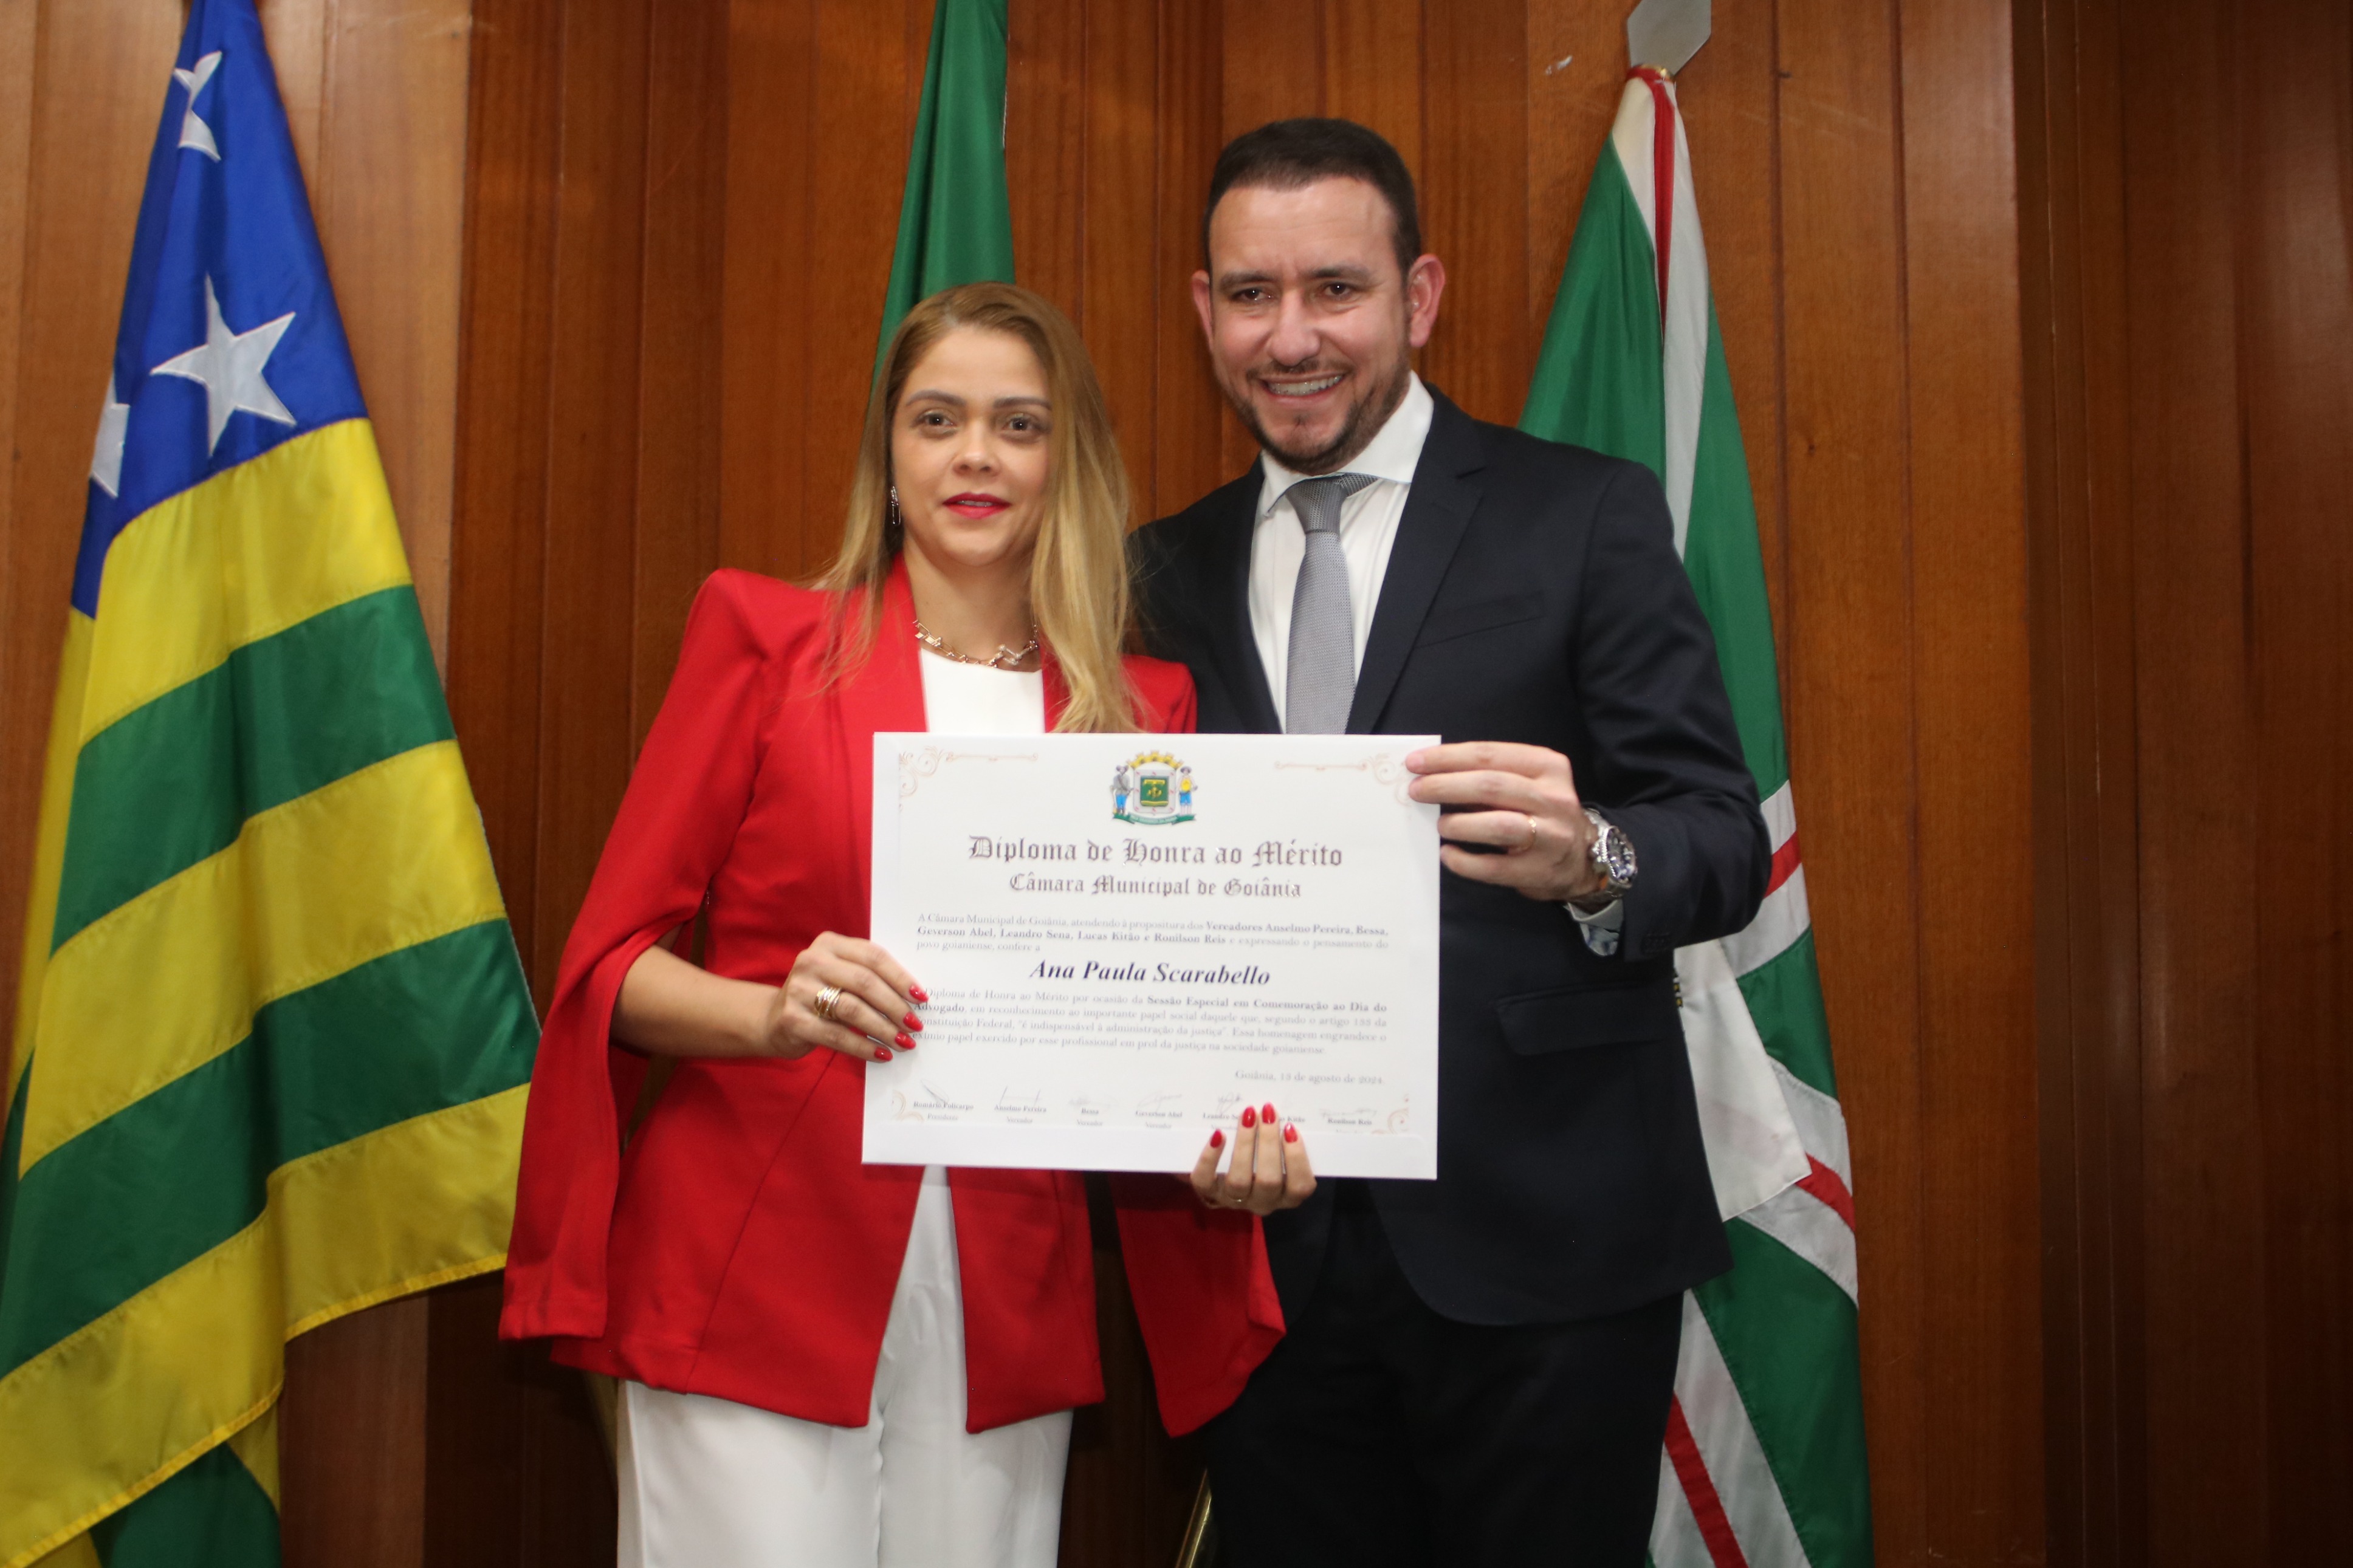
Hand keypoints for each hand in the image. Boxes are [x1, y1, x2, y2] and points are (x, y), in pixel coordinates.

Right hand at [765, 932, 926, 1063]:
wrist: (774, 1019)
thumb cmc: (820, 995)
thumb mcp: (840, 975)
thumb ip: (869, 976)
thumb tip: (915, 998)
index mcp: (829, 944)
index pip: (873, 956)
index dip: (901, 978)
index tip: (922, 998)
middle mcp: (812, 961)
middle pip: (865, 982)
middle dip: (895, 1006)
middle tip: (916, 1025)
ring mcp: (800, 990)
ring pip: (853, 1009)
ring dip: (884, 1028)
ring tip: (904, 1042)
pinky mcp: (793, 1019)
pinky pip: (837, 1036)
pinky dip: (864, 1046)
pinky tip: (882, 1054)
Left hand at [1190, 1103, 1315, 1215]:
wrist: (1222, 1177)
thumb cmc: (1261, 1159)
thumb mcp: (1279, 1155)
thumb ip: (1285, 1141)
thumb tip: (1281, 1113)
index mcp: (1286, 1195)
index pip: (1300, 1187)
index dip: (1297, 1159)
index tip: (1290, 1128)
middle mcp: (1262, 1202)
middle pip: (1269, 1181)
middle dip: (1269, 1143)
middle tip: (1267, 1112)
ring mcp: (1234, 1201)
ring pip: (1239, 1181)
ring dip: (1244, 1145)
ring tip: (1247, 1116)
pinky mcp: (1208, 1195)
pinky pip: (1206, 1180)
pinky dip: (1210, 1158)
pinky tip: (1218, 1134)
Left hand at [1405, 741, 1606, 903]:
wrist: (1584, 859)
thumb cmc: (1542, 814)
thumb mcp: (1528, 785)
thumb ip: (1489, 776)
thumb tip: (1432, 774)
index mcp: (1547, 766)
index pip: (1491, 754)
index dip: (1449, 757)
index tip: (1416, 762)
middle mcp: (1553, 798)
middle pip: (1491, 785)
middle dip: (1446, 786)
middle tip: (1416, 791)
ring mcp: (1550, 835)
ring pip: (1498, 824)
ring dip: (1460, 823)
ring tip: (1439, 824)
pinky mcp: (1540, 870)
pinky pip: (1495, 867)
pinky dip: (1466, 861)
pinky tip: (1449, 855)